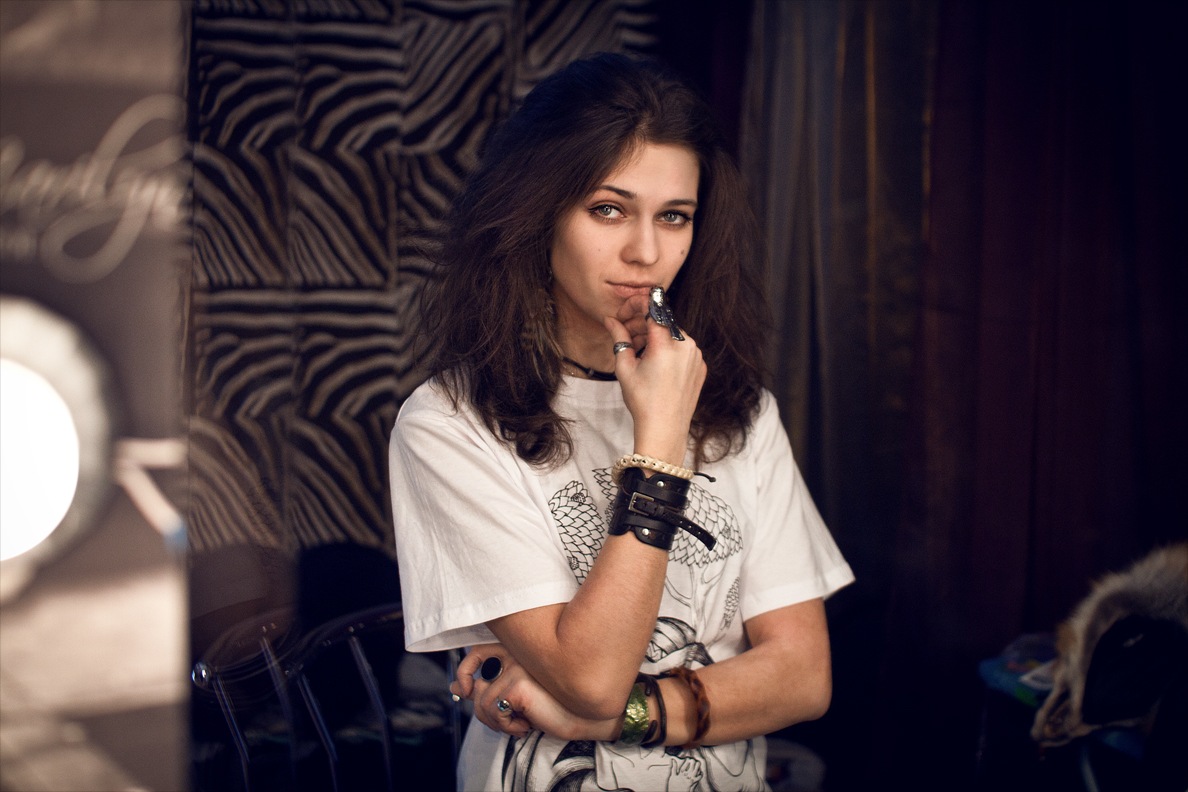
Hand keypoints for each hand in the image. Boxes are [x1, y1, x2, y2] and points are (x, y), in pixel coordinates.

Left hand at [453, 644, 620, 741]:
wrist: (586, 716)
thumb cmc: (556, 705)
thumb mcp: (517, 696)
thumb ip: (487, 687)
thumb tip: (456, 686)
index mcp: (518, 649)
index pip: (477, 652)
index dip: (465, 671)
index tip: (466, 690)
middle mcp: (516, 651)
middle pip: (474, 682)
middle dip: (482, 710)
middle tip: (504, 721)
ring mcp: (517, 664)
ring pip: (482, 703)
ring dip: (499, 723)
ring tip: (522, 723)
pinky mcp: (517, 681)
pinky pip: (494, 711)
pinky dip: (507, 726)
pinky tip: (527, 724)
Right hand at [606, 298, 705, 465]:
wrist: (665, 430)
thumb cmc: (643, 402)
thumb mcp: (625, 368)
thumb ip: (619, 339)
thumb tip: (611, 321)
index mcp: (665, 344)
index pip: (652, 309)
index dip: (635, 307)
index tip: (624, 314)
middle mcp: (685, 345)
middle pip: (661, 323)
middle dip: (642, 325)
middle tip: (625, 336)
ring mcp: (696, 356)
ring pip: (672, 335)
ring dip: (655, 338)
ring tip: (639, 355)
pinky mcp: (701, 366)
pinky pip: (683, 350)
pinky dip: (669, 351)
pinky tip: (655, 366)